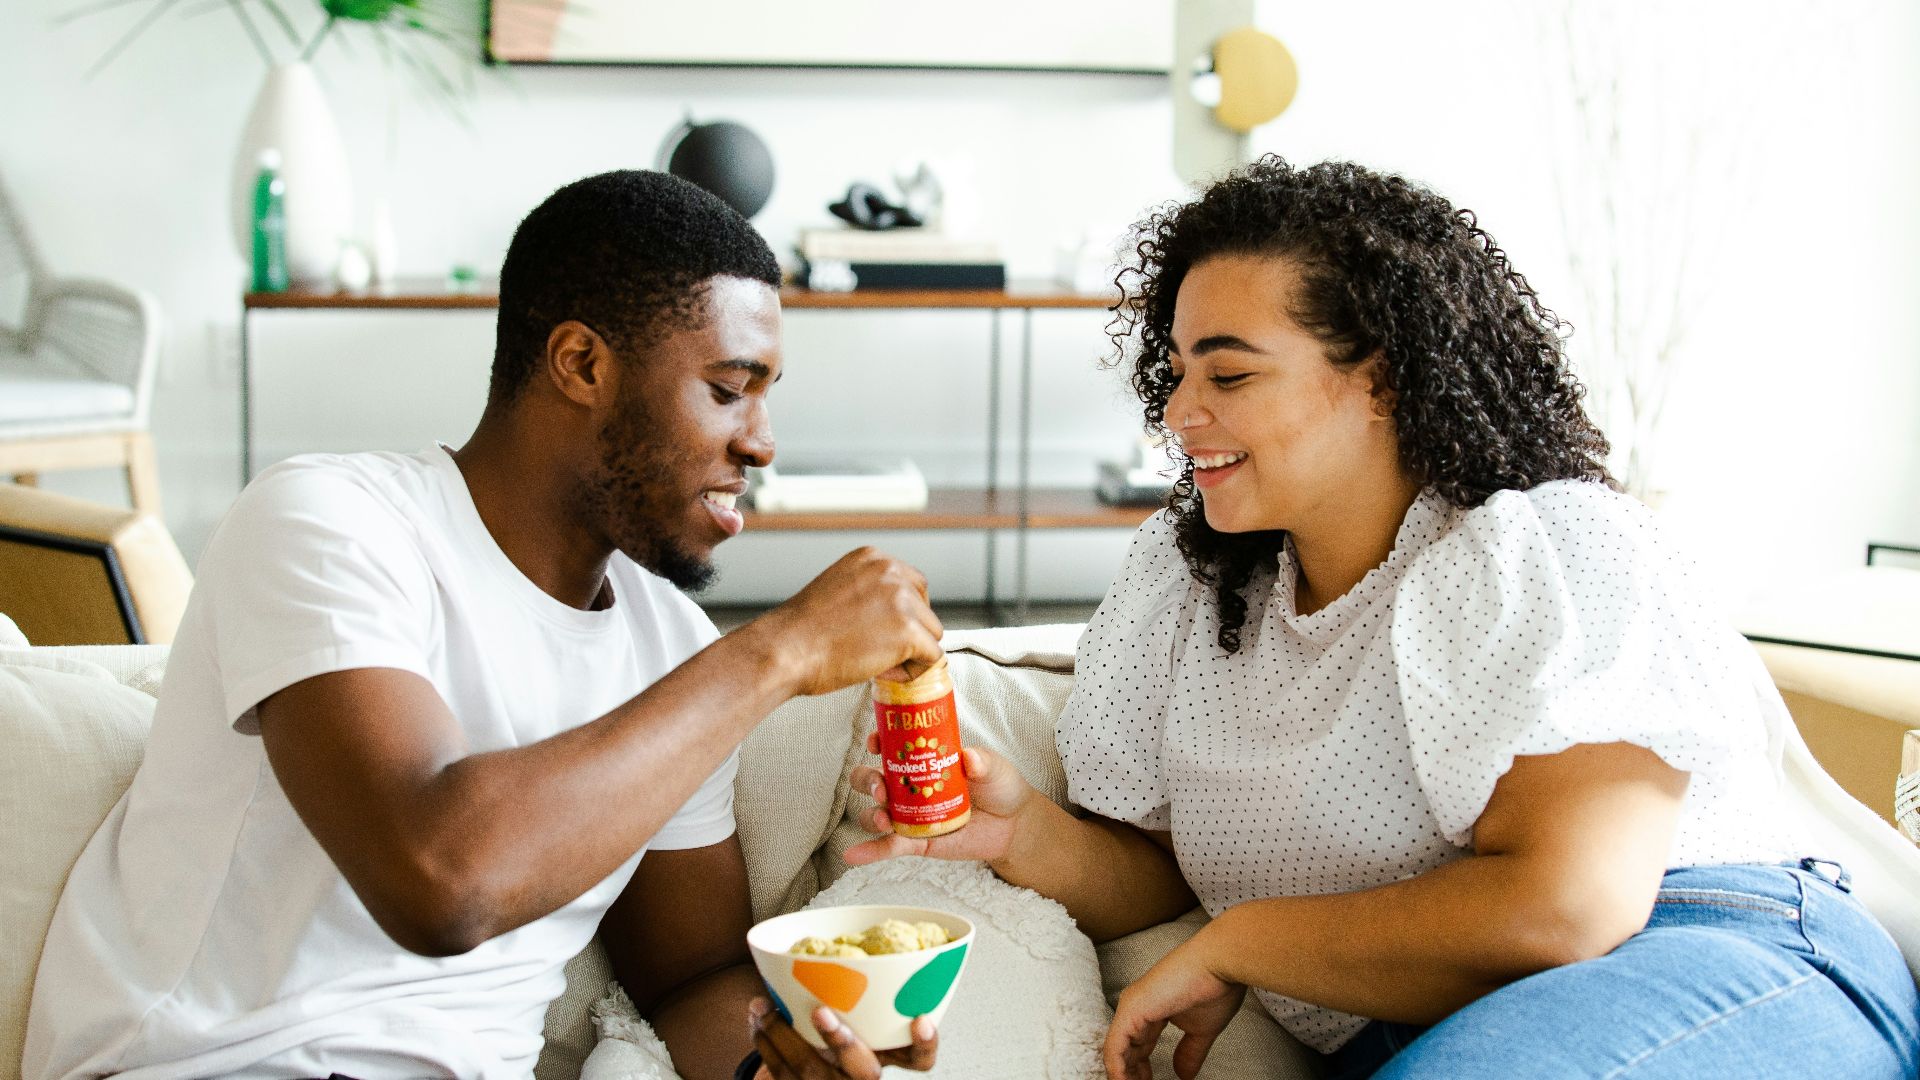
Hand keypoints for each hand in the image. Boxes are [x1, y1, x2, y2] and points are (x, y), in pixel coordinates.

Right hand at [746, 548, 943, 697]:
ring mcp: (902, 600)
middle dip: (909, 632)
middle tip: (876, 649)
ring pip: (931, 633)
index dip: (901, 614)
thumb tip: (893, 615)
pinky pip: (932, 658)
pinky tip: (881, 671)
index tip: (880, 630)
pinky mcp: (908, 631)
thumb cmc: (801, 632)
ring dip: (910, 652)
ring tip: (875, 660)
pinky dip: (912, 672)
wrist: (785, 649)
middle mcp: (890, 572)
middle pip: (926, 608)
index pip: (913, 584)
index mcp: (873, 558)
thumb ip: (869, 593)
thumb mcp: (839, 590)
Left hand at [749, 997, 936, 1078]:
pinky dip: (765, 1043)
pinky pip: (781, 1073)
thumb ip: (865, 992)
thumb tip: (849, 939)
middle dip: (842, 1040)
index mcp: (886, 1055)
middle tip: (821, 1011)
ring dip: (781, 1033)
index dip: (925, 1044)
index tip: (919, 1019)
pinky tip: (758, 1021)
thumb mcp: (864, 1017)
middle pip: (865, 1072)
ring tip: (762, 1005)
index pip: (920, 1061)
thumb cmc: (846, 1029)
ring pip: (810, 1070)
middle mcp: (863, 1076)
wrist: (813, 1074)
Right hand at [843, 742, 1038, 865]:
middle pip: (872, 779)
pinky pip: (888, 846)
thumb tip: (969, 757)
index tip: (876, 742)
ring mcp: (910, 814)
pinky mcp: (916, 841)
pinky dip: (869, 851)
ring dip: (871, 815)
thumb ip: (982, 762)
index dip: (879, 742)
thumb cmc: (1000, 786)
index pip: (891, 747)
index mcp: (923, 761)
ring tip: (885, 821)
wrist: (1015, 824)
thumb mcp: (994, 768)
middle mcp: (909, 786)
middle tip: (882, 787)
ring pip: (875, 813)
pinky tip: (852, 855)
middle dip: (868, 781)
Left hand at [1103, 932, 1245, 1079]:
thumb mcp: (1202, 1030)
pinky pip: (1115, 1048)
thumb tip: (1184, 1075)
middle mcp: (1136, 1006)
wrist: (1219, 962)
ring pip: (1116, 1051)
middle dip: (1131, 1075)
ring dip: (1123, 1076)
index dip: (1140, 1070)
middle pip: (1124, 1050)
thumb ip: (1189, 1052)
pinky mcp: (1132, 1010)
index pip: (1137, 1045)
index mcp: (1150, 1009)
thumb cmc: (1215, 986)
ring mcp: (1131, 1007)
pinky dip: (1118, 1070)